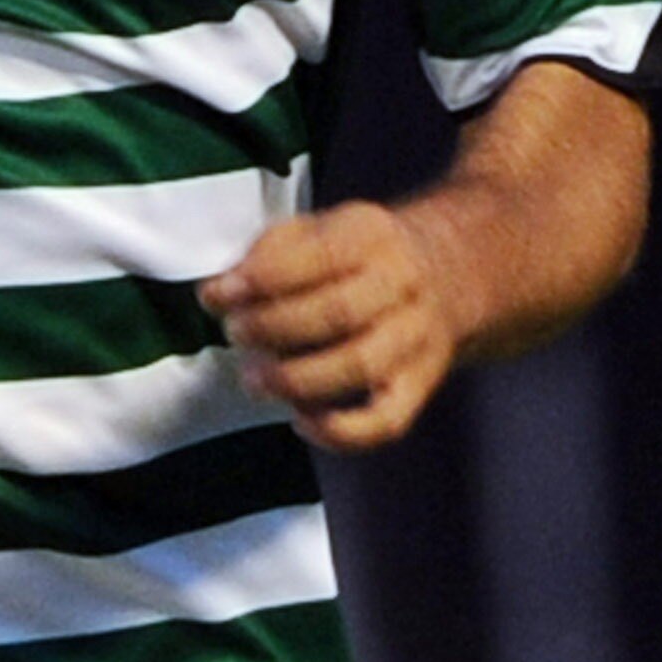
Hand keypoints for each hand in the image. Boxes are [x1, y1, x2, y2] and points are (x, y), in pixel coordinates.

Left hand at [198, 201, 461, 451]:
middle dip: (271, 328)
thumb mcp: (317, 229)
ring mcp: (414, 339)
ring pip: (359, 366)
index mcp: (371, 235)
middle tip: (235, 334)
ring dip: (296, 379)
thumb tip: (219, 293)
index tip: (216, 296)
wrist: (444, 273)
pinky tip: (301, 421)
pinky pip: (385, 421)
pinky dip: (341, 432)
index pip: (318, 256)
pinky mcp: (419, 386)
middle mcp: (401, 285)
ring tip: (254, 378)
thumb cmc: (358, 256)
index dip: (261, 280)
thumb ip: (267, 254)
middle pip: (337, 313)